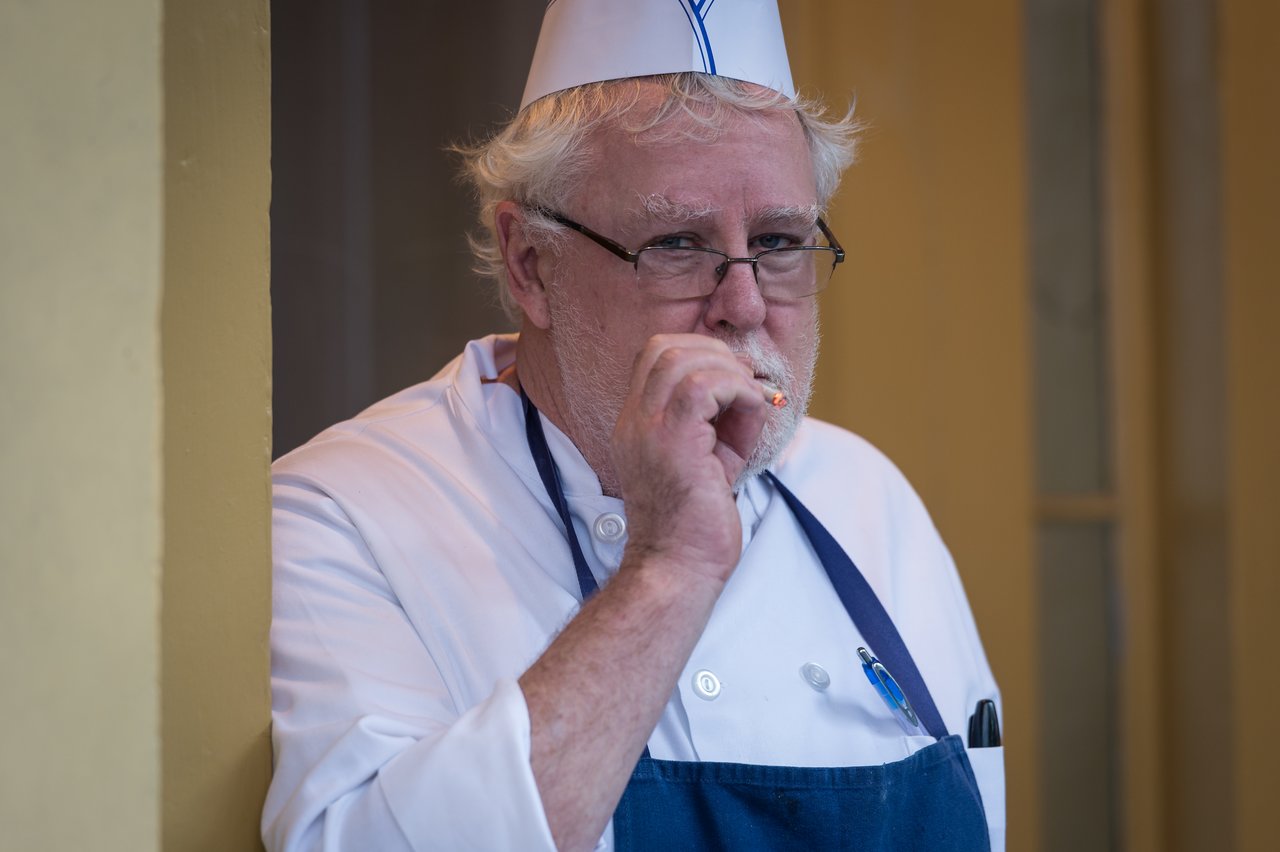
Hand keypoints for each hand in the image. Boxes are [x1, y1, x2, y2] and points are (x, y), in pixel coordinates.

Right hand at [611, 334, 768, 582]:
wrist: (678, 569)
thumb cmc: (697, 525)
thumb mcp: (712, 460)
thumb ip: (725, 422)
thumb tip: (754, 393)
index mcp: (637, 423)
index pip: (653, 356)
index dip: (699, 352)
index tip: (733, 379)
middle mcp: (634, 421)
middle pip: (664, 347)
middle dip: (715, 353)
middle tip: (745, 384)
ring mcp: (648, 429)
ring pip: (681, 359)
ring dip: (728, 371)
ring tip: (749, 401)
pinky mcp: (672, 443)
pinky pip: (703, 387)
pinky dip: (737, 390)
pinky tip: (751, 413)